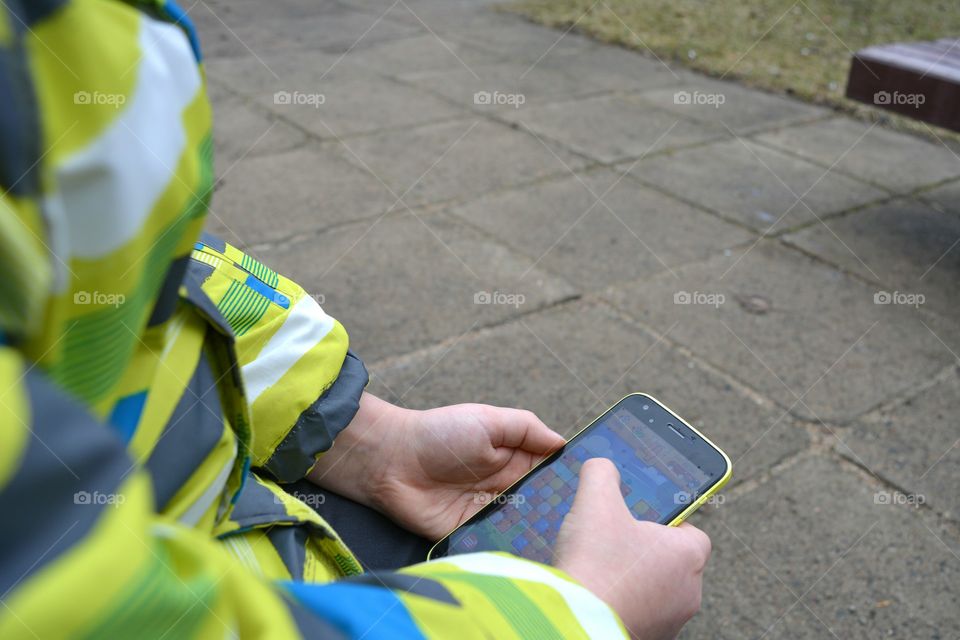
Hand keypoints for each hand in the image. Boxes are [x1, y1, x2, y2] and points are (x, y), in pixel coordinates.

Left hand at [307, 393, 564, 538]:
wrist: (390, 460)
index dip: (569, 481)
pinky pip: (496, 544)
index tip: (594, 489)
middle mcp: (505, 488)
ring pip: (523, 527)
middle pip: (542, 504)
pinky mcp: (469, 535)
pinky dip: (511, 548)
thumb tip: (564, 443)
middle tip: (585, 522)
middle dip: (559, 511)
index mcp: (513, 459)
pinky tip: (532, 553)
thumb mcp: (489, 420)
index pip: (550, 473)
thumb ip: (526, 428)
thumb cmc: (439, 433)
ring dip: (538, 531)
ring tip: (565, 541)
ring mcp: (488, 514)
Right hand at [555, 458, 710, 639]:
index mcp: (688, 554)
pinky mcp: (647, 637)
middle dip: (644, 550)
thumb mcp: (595, 500)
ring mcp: (670, 621)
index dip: (667, 520)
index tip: (641, 517)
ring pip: (656, 589)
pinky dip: (621, 602)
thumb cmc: (596, 564)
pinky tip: (596, 591)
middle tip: (614, 540)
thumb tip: (602, 466)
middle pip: (672, 561)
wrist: (576, 623)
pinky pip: (639, 612)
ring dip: (634, 579)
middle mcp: (689, 591)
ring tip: (601, 567)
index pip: (693, 530)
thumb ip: (602, 473)